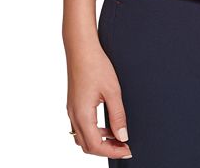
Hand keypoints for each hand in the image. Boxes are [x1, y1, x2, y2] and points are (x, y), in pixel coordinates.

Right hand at [65, 38, 131, 158]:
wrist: (81, 49)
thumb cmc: (96, 65)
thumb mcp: (112, 91)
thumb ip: (118, 115)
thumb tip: (123, 136)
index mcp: (82, 115)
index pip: (96, 146)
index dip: (113, 151)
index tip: (127, 150)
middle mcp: (74, 116)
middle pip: (88, 146)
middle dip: (106, 150)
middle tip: (124, 146)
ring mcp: (72, 110)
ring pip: (83, 138)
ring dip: (100, 142)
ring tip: (118, 137)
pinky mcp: (74, 104)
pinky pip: (82, 127)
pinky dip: (94, 132)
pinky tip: (107, 125)